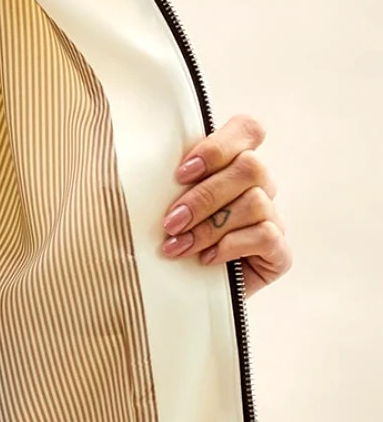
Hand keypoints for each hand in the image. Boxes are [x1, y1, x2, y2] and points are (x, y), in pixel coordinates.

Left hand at [160, 112, 291, 295]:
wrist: (182, 292)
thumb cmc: (171, 238)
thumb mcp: (165, 202)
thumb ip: (168, 177)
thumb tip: (141, 157)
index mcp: (234, 164)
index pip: (248, 130)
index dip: (218, 146)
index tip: (181, 172)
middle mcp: (260, 187)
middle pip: (250, 167)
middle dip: (204, 196)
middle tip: (171, 221)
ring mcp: (273, 218)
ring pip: (254, 203)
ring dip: (209, 226)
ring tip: (178, 246)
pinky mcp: (279, 252)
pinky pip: (265, 236)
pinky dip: (230, 246)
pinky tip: (205, 259)